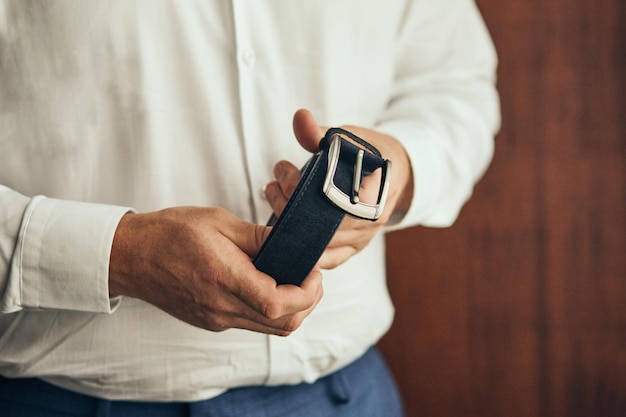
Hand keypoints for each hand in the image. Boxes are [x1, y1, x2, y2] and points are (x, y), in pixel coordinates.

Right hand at [109, 206, 322, 335]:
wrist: (131, 256)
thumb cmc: (169, 233)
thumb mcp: (218, 222)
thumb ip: (258, 236)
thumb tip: (291, 244)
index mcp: (223, 279)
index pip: (278, 304)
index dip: (306, 293)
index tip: (314, 272)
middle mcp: (221, 307)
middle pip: (282, 325)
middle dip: (307, 303)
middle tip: (311, 277)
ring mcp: (216, 319)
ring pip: (270, 328)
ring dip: (291, 309)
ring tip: (293, 278)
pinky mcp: (211, 321)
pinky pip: (251, 323)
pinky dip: (269, 309)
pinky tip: (267, 284)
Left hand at [264, 109, 413, 268]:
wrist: (394, 173)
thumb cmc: (370, 155)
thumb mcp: (349, 138)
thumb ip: (321, 133)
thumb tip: (300, 117)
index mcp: (376, 191)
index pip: (336, 200)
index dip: (303, 190)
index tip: (284, 171)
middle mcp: (371, 220)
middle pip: (324, 225)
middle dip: (290, 204)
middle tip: (273, 183)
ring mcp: (362, 238)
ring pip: (321, 244)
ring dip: (289, 223)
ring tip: (272, 195)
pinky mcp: (352, 249)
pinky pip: (326, 259)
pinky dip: (301, 247)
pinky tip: (280, 227)